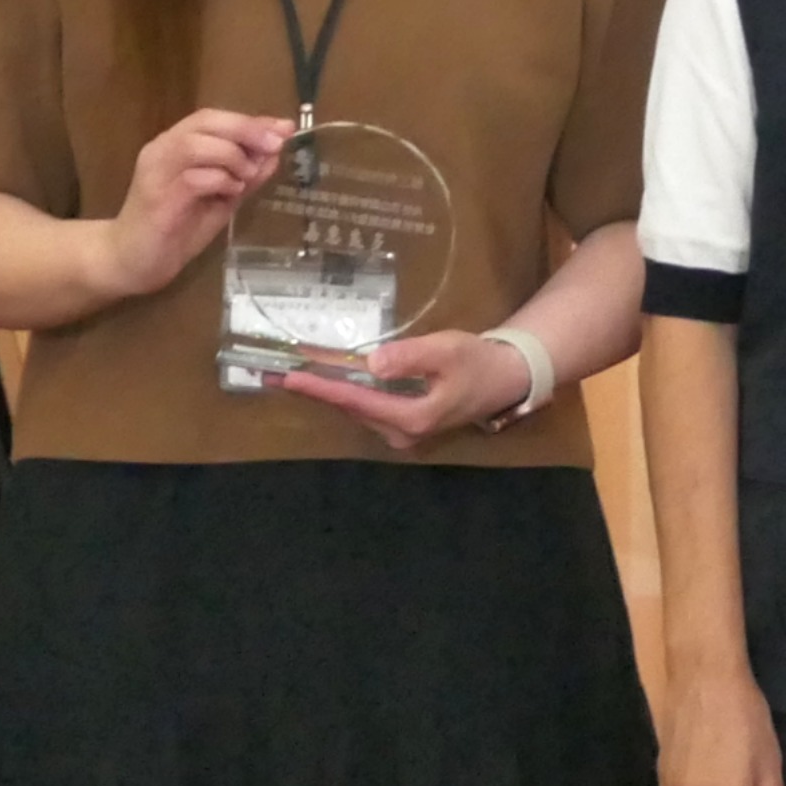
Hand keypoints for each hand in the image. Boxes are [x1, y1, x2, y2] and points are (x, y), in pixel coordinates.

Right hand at [95, 108, 289, 303]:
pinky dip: (220, 181)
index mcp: (175, 144)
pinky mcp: (157, 197)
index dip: (249, 121)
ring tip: (244, 178)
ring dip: (232, 157)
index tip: (283, 128)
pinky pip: (192, 178)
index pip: (212, 118)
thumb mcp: (220, 199)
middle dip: (246, 130)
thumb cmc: (175, 231)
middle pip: (205, 121)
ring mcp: (156, 171)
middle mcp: (161, 149)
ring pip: (197, 144)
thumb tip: (274, 153)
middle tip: (274, 145)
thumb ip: (245, 175)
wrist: (133, 262)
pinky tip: (230, 194)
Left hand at [272, 325, 531, 450]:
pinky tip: (329, 379)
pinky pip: (367, 408)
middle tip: (280, 375)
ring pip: (356, 410)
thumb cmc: (477, 362)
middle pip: (350, 410)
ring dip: (329, 392)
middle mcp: (401, 433)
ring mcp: (402, 432)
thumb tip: (372, 364)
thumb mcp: (446, 352)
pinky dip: (347, 393)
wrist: (505, 379)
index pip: (356, 402)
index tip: (291, 377)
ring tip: (297, 374)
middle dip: (317, 391)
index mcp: (411, 419)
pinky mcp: (404, 423)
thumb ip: (410, 358)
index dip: (322, 388)